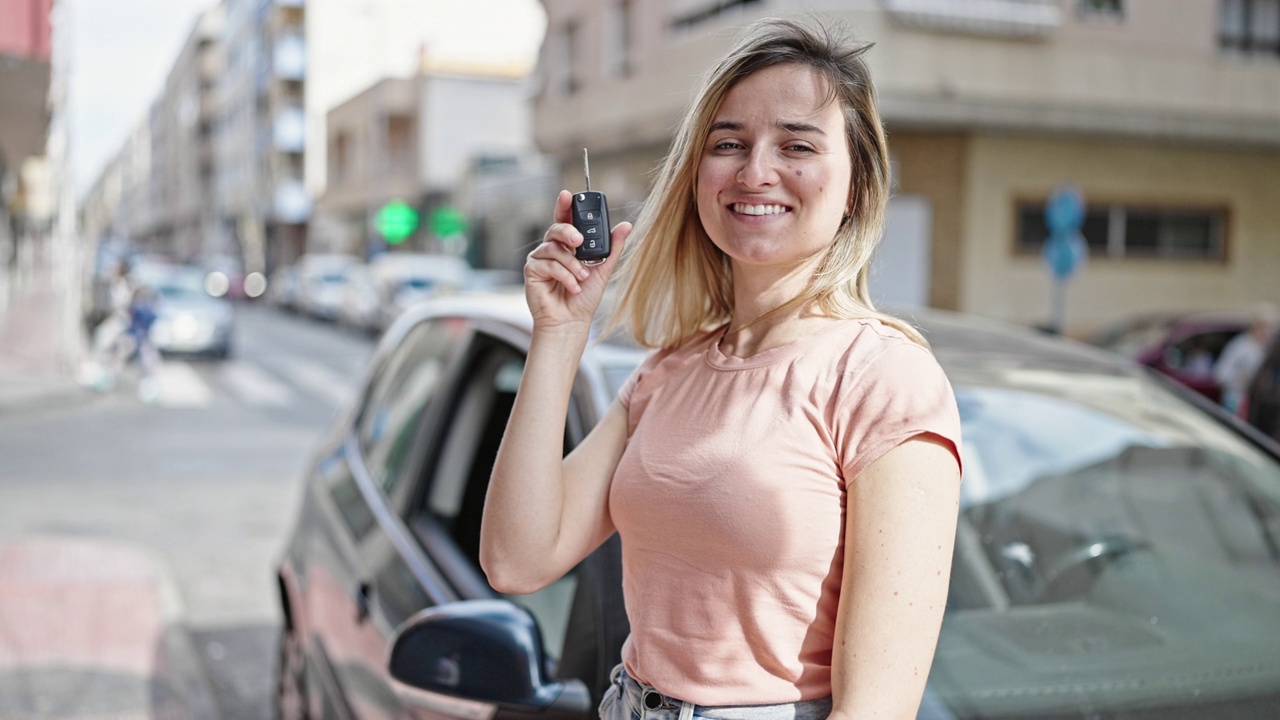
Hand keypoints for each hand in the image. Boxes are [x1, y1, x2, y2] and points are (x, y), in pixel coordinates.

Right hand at [524, 190, 630, 332]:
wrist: (572, 321)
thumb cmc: (584, 297)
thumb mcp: (603, 269)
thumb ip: (612, 247)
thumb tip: (626, 226)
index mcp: (568, 244)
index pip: (565, 219)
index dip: (564, 205)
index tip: (568, 195)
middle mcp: (553, 248)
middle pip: (556, 228)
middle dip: (569, 232)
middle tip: (579, 242)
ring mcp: (540, 258)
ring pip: (554, 249)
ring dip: (572, 265)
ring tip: (582, 278)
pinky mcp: (532, 271)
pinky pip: (548, 265)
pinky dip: (564, 276)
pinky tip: (572, 287)